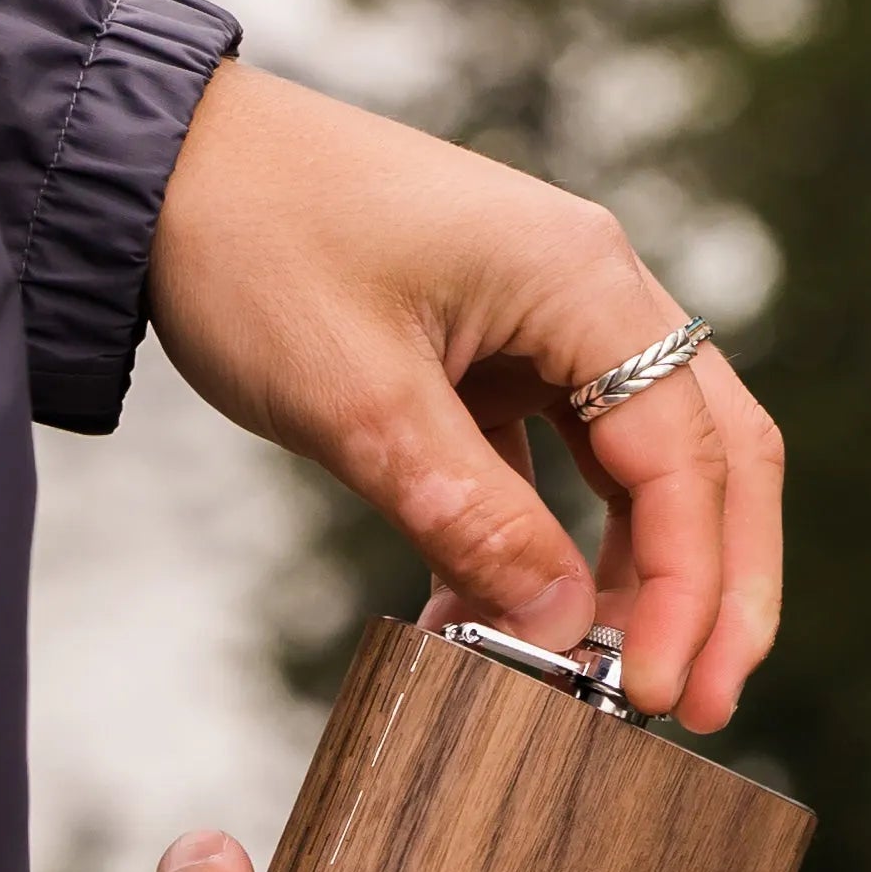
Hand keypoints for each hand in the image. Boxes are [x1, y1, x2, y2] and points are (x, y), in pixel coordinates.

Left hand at [149, 64, 784, 731]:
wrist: (156, 164)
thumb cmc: (251, 243)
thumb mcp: (357, 402)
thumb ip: (472, 518)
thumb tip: (562, 631)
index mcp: (582, 280)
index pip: (685, 457)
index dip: (687, 586)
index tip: (656, 690)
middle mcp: (592, 288)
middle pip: (709, 455)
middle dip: (714, 586)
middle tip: (694, 707)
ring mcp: (549, 315)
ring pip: (647, 461)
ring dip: (641, 570)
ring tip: (609, 679)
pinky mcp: (499, 345)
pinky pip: (565, 455)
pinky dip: (554, 541)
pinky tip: (505, 619)